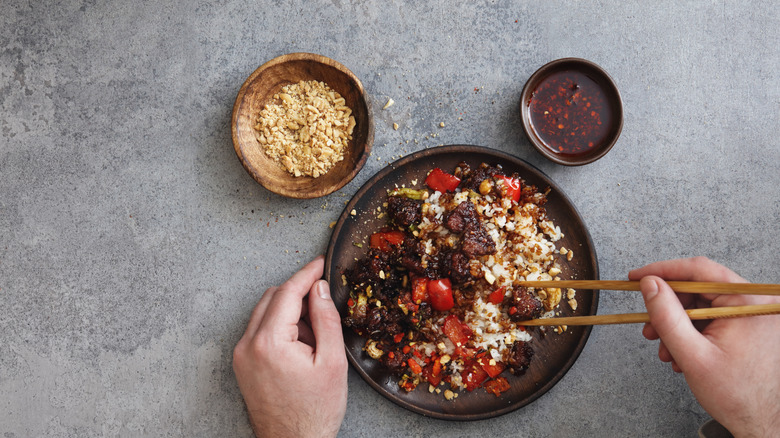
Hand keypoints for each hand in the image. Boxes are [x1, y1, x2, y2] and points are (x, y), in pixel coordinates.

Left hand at [233, 256, 347, 437]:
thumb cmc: (314, 410)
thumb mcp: (332, 362)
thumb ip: (326, 319)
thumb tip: (319, 288)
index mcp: (269, 343)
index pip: (287, 292)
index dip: (307, 273)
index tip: (321, 262)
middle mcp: (248, 345)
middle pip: (272, 297)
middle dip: (299, 292)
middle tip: (324, 300)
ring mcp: (241, 355)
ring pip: (265, 311)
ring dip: (289, 310)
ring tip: (315, 334)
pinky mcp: (242, 363)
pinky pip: (260, 329)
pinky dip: (280, 325)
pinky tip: (301, 344)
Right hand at [629, 257, 779, 436]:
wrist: (760, 422)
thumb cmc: (737, 395)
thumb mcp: (693, 354)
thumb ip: (667, 316)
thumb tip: (650, 285)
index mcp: (749, 302)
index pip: (699, 270)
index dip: (663, 271)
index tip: (638, 277)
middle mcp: (755, 303)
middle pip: (698, 288)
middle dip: (668, 308)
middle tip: (648, 324)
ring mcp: (752, 314)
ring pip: (701, 304)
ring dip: (676, 324)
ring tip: (666, 348)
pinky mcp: (747, 325)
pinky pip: (711, 316)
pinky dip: (691, 331)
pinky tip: (682, 351)